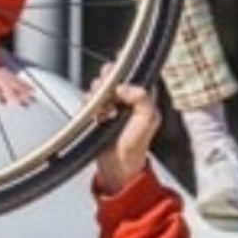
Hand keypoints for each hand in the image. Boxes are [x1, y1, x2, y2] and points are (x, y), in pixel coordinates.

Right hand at [94, 81, 162, 195]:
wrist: (118, 166)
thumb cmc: (136, 145)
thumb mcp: (148, 119)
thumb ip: (142, 99)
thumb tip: (123, 87)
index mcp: (143, 99)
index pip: (133, 75)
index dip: (123, 72)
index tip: (116, 76)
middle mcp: (128, 100)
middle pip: (113, 78)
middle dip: (107, 80)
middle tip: (105, 89)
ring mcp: (112, 107)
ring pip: (100, 88)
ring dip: (97, 92)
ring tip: (103, 105)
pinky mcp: (98, 114)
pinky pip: (90, 101)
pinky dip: (89, 103)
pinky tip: (96, 113)